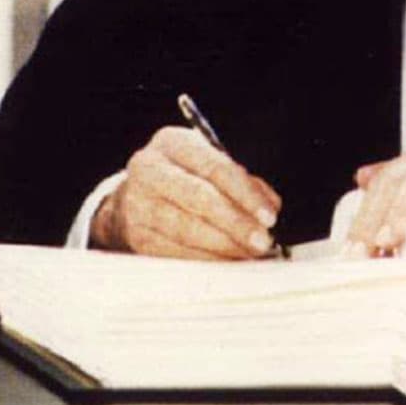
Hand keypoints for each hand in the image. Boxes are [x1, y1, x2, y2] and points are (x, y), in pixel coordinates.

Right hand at [90, 125, 283, 258]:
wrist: (136, 195)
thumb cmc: (185, 177)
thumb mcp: (210, 164)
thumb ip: (242, 181)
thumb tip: (269, 206)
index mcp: (172, 143)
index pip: (214, 167)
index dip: (245, 193)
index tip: (269, 216)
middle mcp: (149, 170)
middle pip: (198, 198)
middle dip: (236, 223)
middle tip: (262, 241)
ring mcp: (138, 204)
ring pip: (187, 229)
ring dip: (225, 245)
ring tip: (248, 252)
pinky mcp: (138, 235)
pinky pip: (177, 252)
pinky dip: (207, 260)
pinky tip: (226, 261)